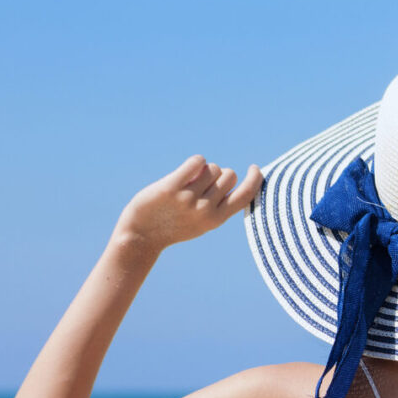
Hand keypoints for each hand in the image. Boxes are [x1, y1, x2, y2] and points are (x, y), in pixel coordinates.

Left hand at [114, 154, 263, 251]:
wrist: (142, 236)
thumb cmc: (174, 226)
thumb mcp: (202, 222)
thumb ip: (218, 205)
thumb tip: (232, 176)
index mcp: (216, 220)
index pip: (246, 195)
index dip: (255, 179)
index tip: (254, 168)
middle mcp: (205, 210)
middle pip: (228, 175)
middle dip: (218, 174)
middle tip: (202, 184)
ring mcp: (188, 199)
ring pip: (212, 168)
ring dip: (203, 170)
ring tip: (189, 183)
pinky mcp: (171, 188)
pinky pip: (197, 162)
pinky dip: (195, 162)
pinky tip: (186, 172)